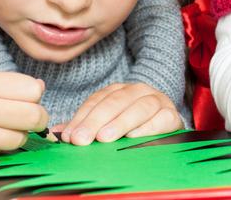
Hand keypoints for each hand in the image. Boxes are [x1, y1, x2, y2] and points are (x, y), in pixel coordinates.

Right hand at [0, 70, 47, 164]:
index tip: (29, 97)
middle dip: (37, 117)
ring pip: (20, 138)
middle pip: (34, 116)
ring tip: (5, 127)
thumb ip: (4, 82)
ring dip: (19, 134)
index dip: (35, 94)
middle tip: (29, 116)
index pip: (32, 90)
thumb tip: (38, 88)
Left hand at [57, 83, 182, 145]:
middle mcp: (138, 91)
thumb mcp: (108, 123)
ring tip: (104, 137)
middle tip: (82, 139)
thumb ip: (86, 126)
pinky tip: (133, 137)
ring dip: (120, 122)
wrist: (167, 125)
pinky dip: (147, 127)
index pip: (97, 100)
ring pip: (139, 107)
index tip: (70, 136)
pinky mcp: (172, 115)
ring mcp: (157, 100)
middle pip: (115, 102)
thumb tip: (58, 131)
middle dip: (96, 121)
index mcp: (120, 90)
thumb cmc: (133, 126)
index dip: (82, 117)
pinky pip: (161, 119)